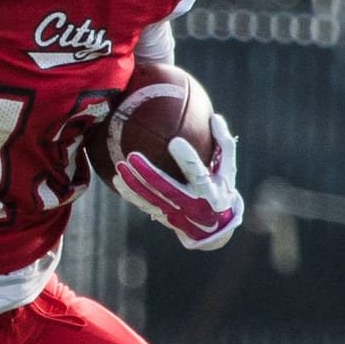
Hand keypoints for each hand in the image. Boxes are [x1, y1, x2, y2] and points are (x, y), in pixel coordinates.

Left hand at [113, 113, 243, 249]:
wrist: (214, 226)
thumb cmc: (221, 187)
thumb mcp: (228, 168)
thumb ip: (224, 144)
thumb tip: (214, 117)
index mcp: (210, 190)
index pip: (198, 173)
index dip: (186, 159)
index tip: (175, 141)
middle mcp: (192, 204)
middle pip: (167, 188)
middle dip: (148, 173)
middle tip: (132, 155)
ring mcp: (176, 212)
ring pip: (151, 198)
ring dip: (133, 183)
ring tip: (119, 165)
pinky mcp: (163, 217)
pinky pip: (144, 205)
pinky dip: (130, 194)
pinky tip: (116, 180)